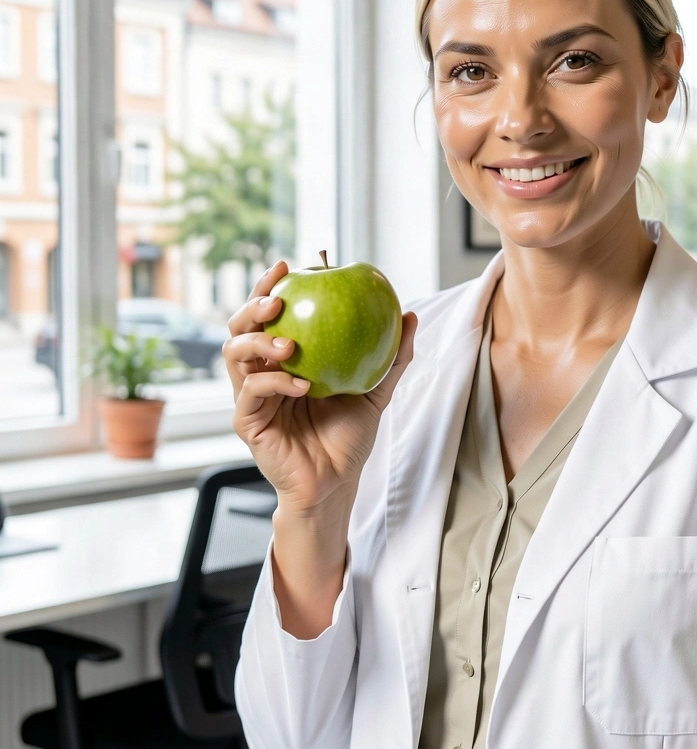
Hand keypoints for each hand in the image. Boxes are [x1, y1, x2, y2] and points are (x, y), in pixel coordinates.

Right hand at [224, 260, 416, 519]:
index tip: (287, 266)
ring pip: (234, 354)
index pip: (268, 316)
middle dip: (253, 306)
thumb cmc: (349, 435)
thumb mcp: (376, 391)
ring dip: (258, 341)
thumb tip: (410, 315)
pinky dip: (275, 383)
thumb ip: (392, 356)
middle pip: (240, 327)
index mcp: (283, 359)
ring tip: (290, 342)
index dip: (269, 287)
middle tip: (279, 299)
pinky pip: (251, 392)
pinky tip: (301, 383)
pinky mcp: (247, 422)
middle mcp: (261, 372)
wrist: (337, 482)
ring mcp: (250, 397)